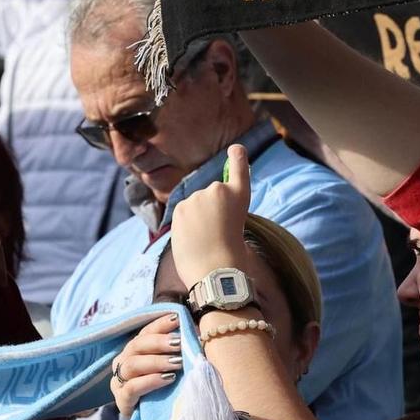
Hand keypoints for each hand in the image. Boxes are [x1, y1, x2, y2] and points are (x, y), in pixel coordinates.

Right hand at [108, 314, 182, 419]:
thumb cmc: (165, 391)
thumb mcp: (174, 369)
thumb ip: (181, 353)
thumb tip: (197, 334)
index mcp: (135, 351)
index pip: (144, 332)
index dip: (159, 324)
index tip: (177, 319)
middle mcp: (124, 361)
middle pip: (137, 345)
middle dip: (159, 342)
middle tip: (178, 343)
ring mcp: (120, 380)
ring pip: (132, 364)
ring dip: (156, 361)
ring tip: (177, 363)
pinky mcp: (122, 399)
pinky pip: (132, 387)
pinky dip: (150, 381)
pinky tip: (167, 379)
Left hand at [170, 144, 252, 287]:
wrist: (216, 271)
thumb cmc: (234, 259)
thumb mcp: (237, 231)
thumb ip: (223, 216)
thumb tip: (208, 216)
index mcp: (240, 196)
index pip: (238, 171)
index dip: (237, 159)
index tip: (236, 148)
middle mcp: (218, 190)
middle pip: (210, 196)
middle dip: (210, 210)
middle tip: (217, 233)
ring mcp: (197, 197)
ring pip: (195, 206)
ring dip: (197, 218)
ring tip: (205, 240)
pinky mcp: (179, 207)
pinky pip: (183, 214)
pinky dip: (186, 224)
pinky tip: (193, 239)